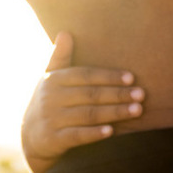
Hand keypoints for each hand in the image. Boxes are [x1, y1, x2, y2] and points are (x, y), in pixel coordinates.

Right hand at [21, 32, 144, 172]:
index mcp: (54, 79)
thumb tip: (65, 32)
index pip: (86, 75)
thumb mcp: (51, 78)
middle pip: (91, 94)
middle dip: (118, 94)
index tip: (132, 78)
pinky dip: (94, 133)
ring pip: (88, 114)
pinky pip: (76, 135)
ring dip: (115, 112)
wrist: (30, 136)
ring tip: (137, 110)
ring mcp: (51, 119)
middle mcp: (51, 98)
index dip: (109, 76)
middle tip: (142, 94)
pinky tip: (111, 131)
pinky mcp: (53, 139)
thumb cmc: (49, 101)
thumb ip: (60, 57)